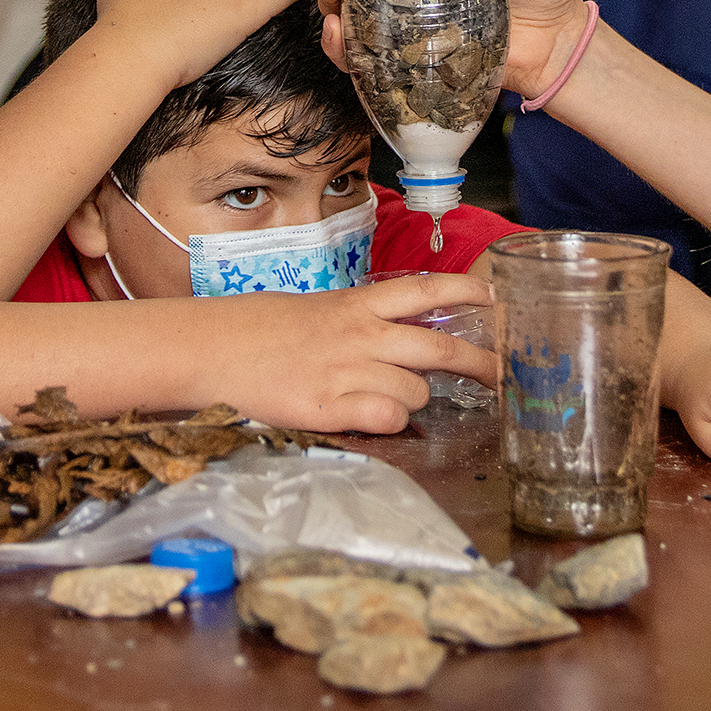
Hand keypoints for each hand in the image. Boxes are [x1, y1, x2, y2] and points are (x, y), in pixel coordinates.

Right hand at [204, 273, 497, 433]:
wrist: (212, 348)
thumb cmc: (261, 330)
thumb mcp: (318, 311)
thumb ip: (362, 320)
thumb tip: (402, 330)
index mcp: (356, 304)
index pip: (426, 289)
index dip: (468, 290)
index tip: (497, 297)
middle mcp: (359, 334)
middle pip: (440, 345)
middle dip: (479, 362)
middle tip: (499, 375)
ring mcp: (346, 371)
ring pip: (418, 390)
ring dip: (417, 399)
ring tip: (391, 399)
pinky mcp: (329, 407)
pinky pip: (387, 417)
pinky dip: (391, 421)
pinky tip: (373, 417)